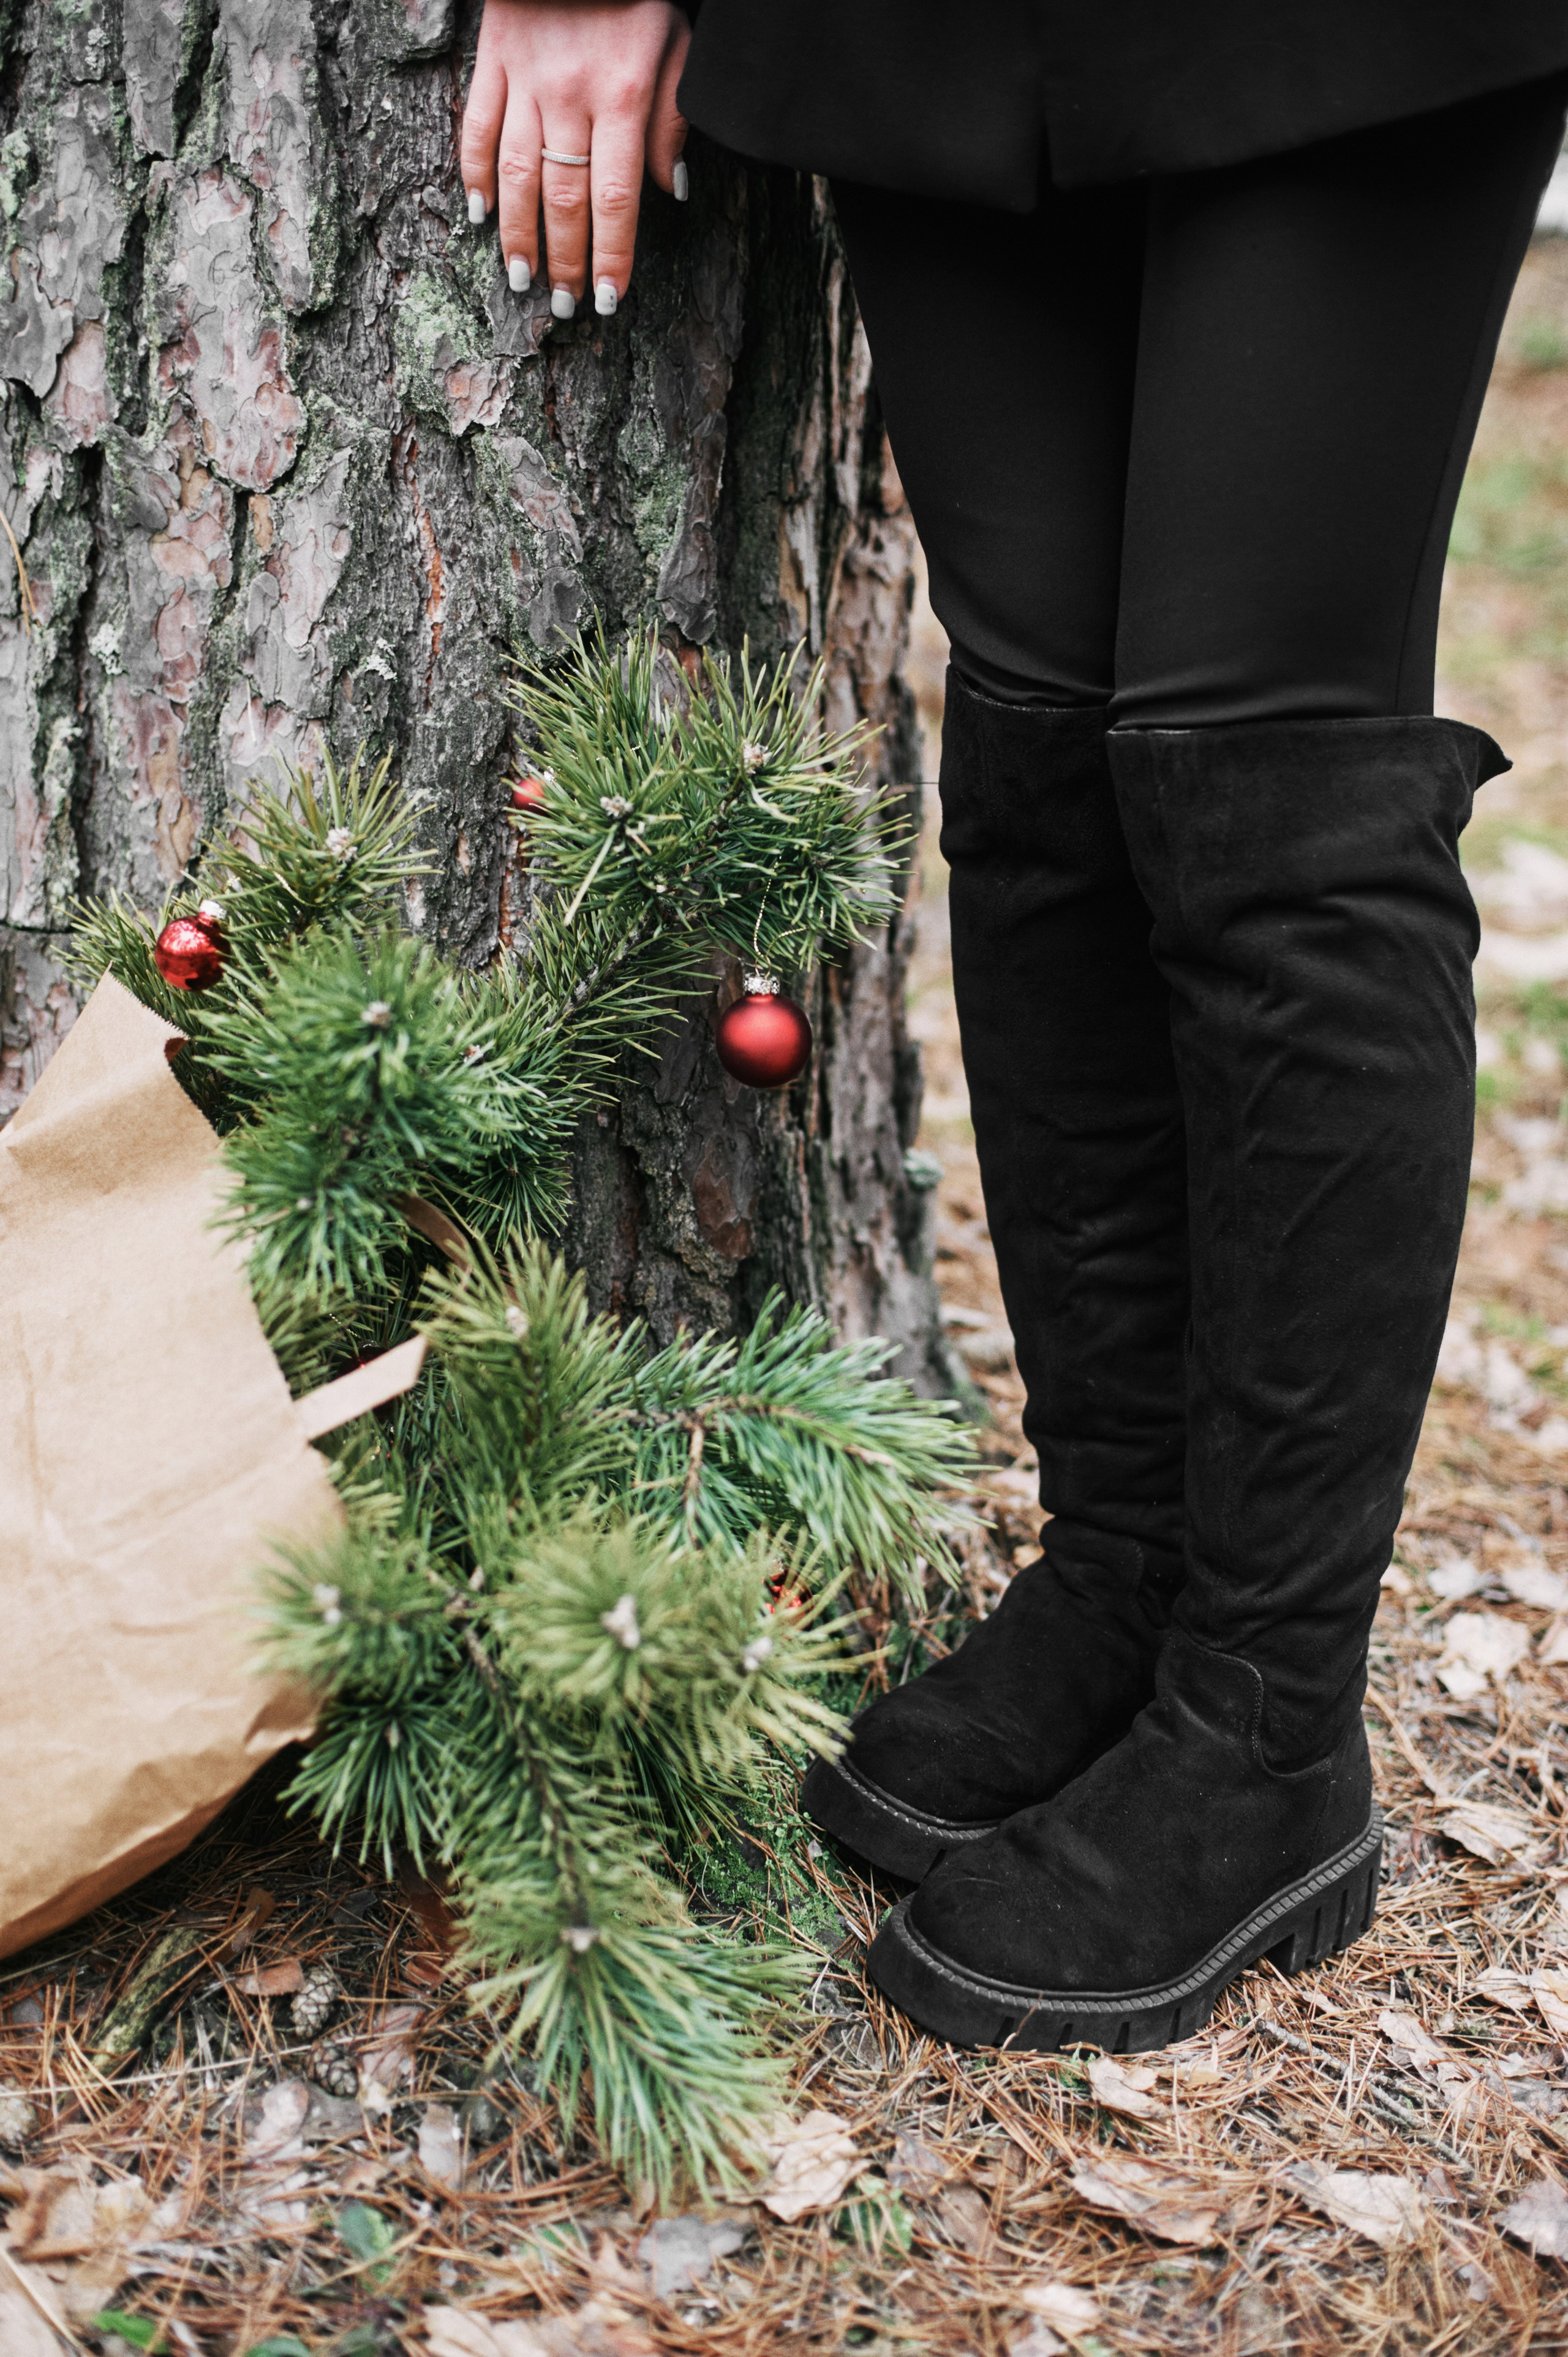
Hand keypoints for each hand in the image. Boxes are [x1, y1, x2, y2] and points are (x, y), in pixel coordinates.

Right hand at [461, 0, 690, 320]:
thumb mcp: (673, 45)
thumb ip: (673, 118)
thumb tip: (669, 189)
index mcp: (621, 97)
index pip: (615, 198)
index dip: (611, 254)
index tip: (610, 299)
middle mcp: (570, 96)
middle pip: (563, 198)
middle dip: (564, 260)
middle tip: (564, 306)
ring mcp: (525, 81)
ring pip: (516, 175)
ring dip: (518, 235)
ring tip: (522, 279)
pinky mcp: (493, 63)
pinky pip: (476, 128)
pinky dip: (473, 176)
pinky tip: (480, 217)